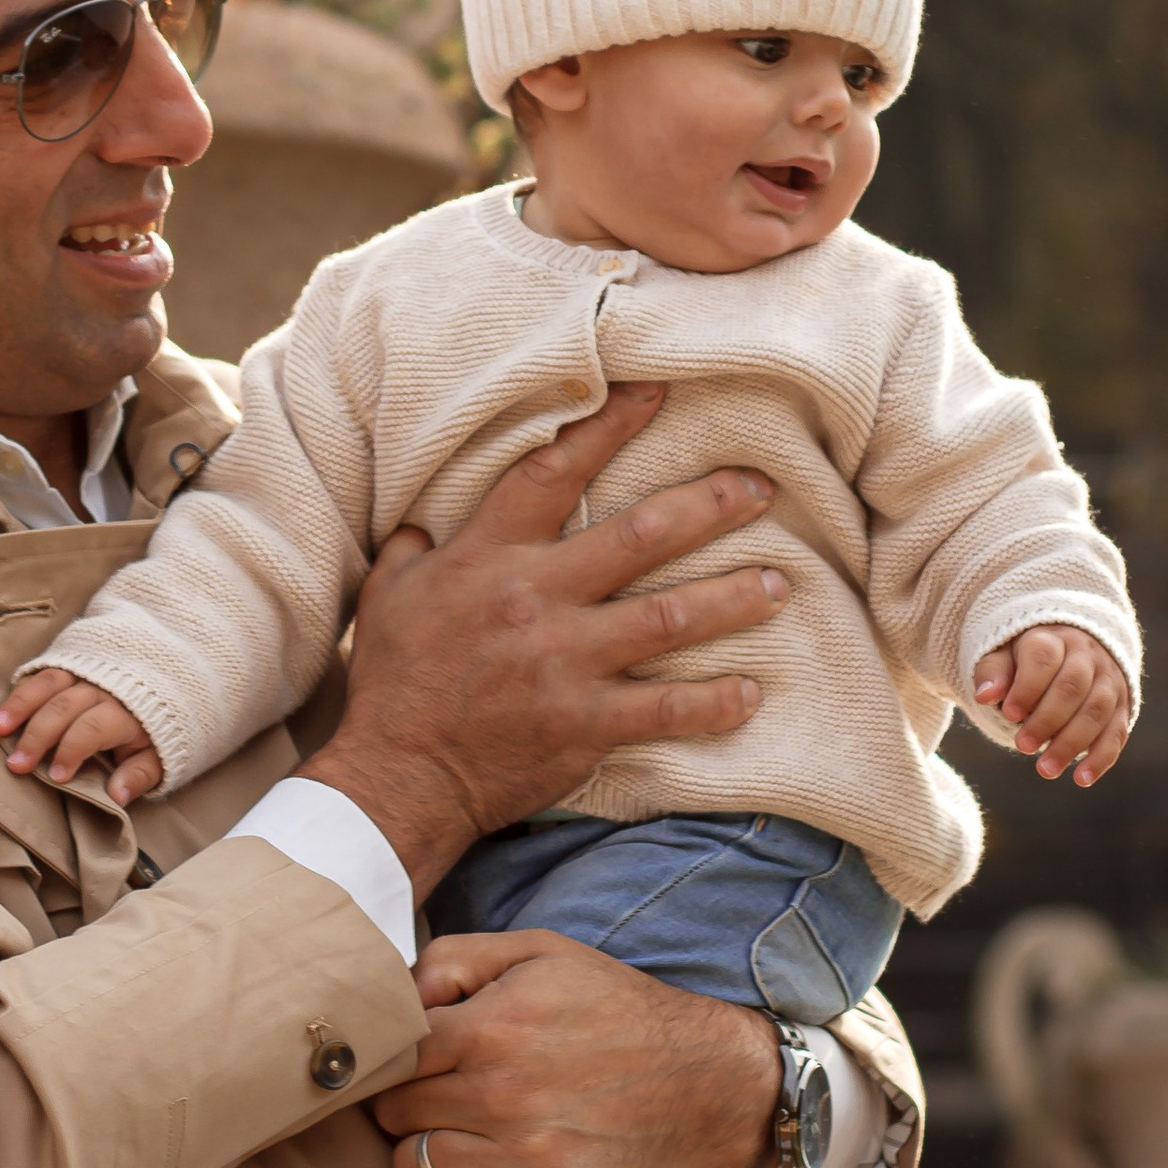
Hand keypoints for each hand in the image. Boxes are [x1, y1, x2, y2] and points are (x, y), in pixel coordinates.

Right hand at [0, 668, 165, 806]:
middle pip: (64, 707)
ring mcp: (85, 670)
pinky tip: (1, 709)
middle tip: (15, 765)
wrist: (171, 678)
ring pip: (48, 684)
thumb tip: (117, 797)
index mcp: (127, 711)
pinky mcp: (71, 661)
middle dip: (38, 736)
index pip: (93, 728)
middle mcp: (103, 686)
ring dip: (19, 706)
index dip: (72, 750)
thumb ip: (138, 775)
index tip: (55, 777)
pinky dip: (21, 691)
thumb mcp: (159, 756)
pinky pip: (42, 672)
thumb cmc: (157, 728)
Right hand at [298, 386, 790, 892]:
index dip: (608, 426)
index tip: (659, 390)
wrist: (397, 776)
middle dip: (709, 506)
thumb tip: (423, 523)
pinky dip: (715, 702)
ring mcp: (566, 662)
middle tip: (761, 487)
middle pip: (641, 536)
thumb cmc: (392, 682)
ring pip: (671, 616)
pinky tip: (752, 692)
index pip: (554, 472)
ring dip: (732, 597)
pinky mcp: (585, 724)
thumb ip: (414, 551)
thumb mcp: (389, 597)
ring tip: (779, 584)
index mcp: (488, 557)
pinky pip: (668, 710)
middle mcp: (535, 598)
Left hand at [374, 932, 780, 1167]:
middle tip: (437, 1099)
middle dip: (406, 1106)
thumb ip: (454, 958)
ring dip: (428, 1155)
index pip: (392, 1057)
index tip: (409, 1065)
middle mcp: (504, 1095)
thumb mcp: (540, 951)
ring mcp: (529, 1158)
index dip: (391, 1060)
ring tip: (463, 1136)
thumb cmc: (617, 1010)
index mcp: (493, 1027)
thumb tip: (394, 997)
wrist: (710, 1083)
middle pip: (397, 1114)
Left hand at [972, 626, 1131, 786]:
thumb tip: (985, 695)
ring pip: (1097, 710)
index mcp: (1054, 639)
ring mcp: (1108, 680)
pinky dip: (1101, 758)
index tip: (1009, 714)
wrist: (1072, 650)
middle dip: (1047, 720)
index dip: (1027, 687)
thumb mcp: (1004, 656)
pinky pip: (1117, 732)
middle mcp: (1087, 656)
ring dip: (1072, 743)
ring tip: (1046, 770)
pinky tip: (1082, 779)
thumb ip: (993, 672)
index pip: (1044, 658)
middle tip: (1023, 746)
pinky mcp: (1122, 706)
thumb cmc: (1027, 659)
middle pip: (1073, 686)